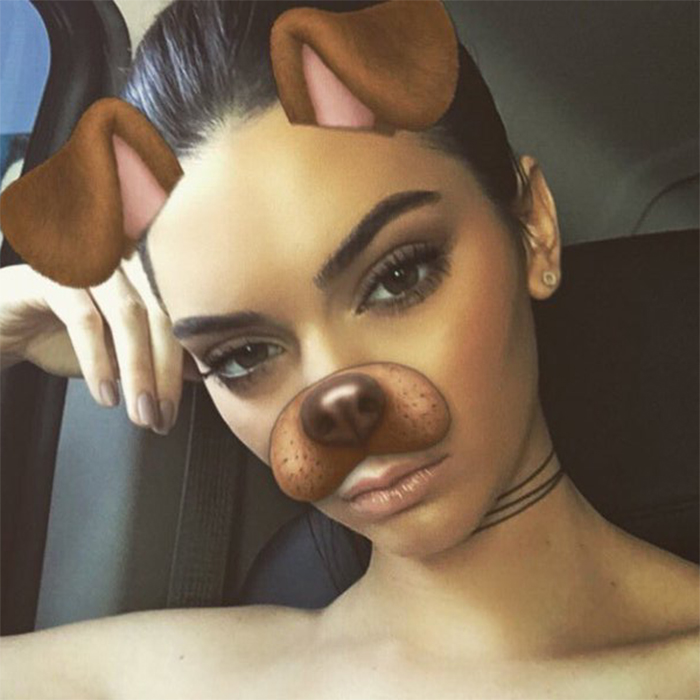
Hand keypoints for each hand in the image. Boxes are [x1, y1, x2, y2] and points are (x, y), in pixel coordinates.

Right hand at [0, 258, 199, 433]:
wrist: (1, 324)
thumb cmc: (61, 334)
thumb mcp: (117, 352)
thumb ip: (155, 356)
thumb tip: (199, 372)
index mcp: (145, 278)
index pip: (179, 320)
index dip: (183, 367)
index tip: (176, 410)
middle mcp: (124, 265)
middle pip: (160, 317)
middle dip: (164, 374)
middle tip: (161, 417)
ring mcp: (91, 266)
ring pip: (128, 316)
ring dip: (138, 370)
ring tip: (140, 413)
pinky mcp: (54, 278)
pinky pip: (84, 319)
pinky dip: (97, 360)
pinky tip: (105, 394)